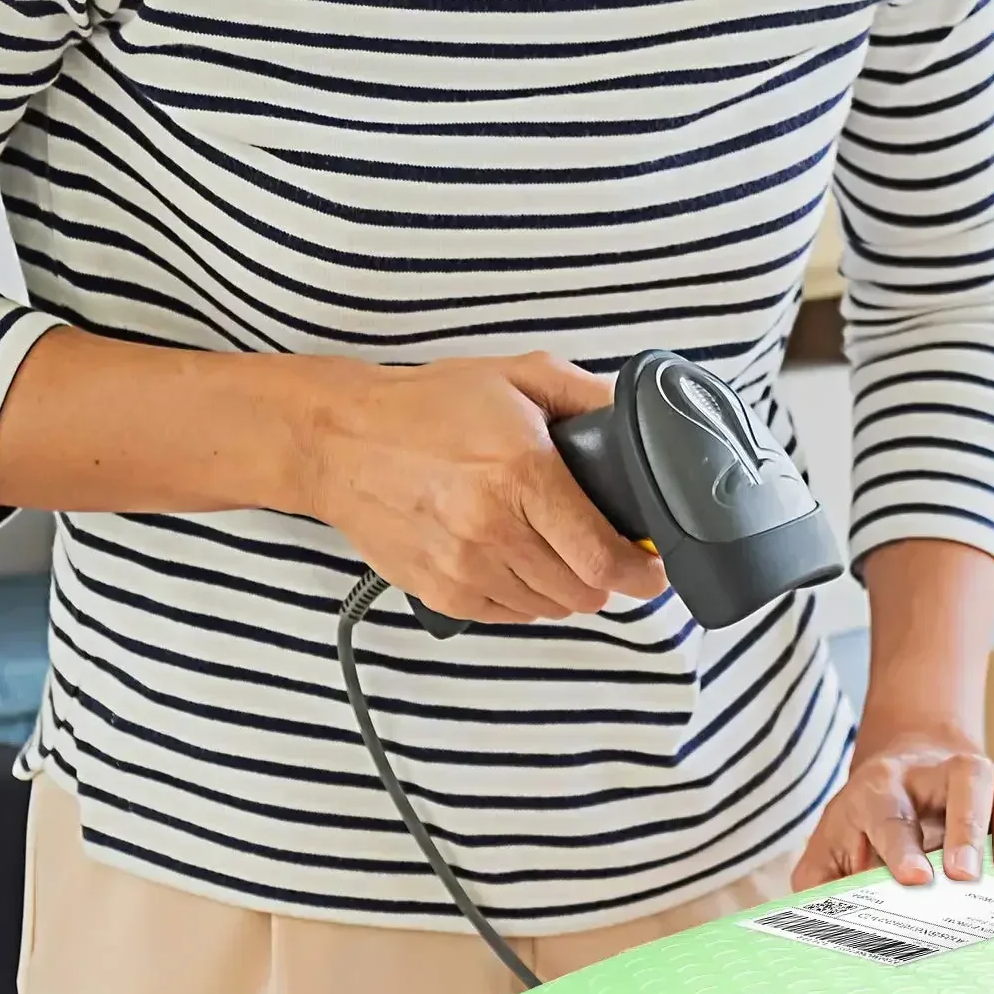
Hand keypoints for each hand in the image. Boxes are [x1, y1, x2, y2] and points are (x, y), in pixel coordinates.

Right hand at [302, 351, 667, 623]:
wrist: (339, 443)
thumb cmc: (426, 408)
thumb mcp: (516, 377)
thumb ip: (584, 398)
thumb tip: (635, 425)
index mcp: (521, 475)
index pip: (603, 557)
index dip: (642, 573)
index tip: (654, 570)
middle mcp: (493, 529)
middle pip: (583, 592)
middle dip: (606, 578)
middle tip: (605, 553)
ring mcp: (466, 569)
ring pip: (550, 609)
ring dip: (565, 588)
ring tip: (554, 551)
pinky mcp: (444, 594)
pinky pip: (511, 616)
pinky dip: (526, 597)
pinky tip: (515, 561)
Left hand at [791, 726, 993, 890]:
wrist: (904, 765)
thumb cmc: (863, 825)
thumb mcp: (828, 847)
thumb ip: (820, 883)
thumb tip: (816, 926)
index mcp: (879, 789)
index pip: (890, 815)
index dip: (900, 847)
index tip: (914, 880)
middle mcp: (931, 774)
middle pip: (958, 785)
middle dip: (963, 830)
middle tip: (967, 876)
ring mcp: (978, 775)